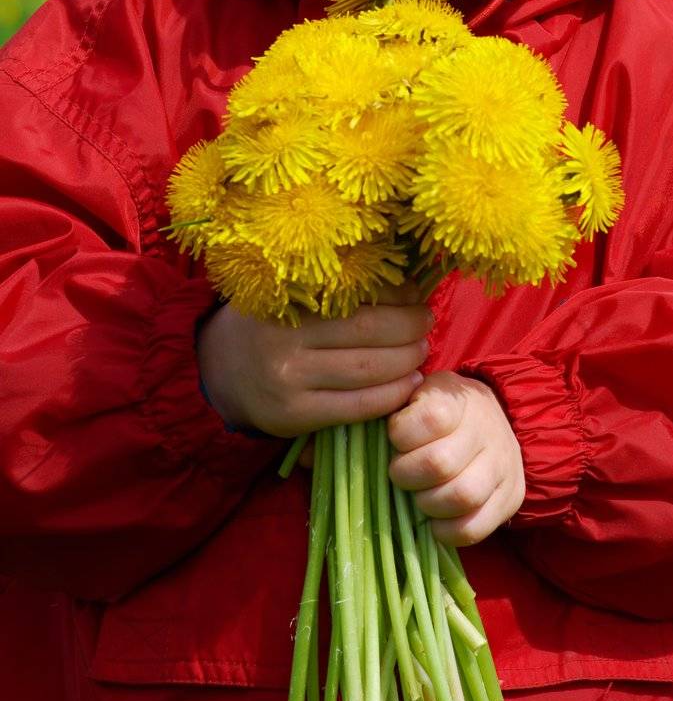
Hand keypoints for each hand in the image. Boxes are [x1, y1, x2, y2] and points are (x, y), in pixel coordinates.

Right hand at [197, 282, 431, 437]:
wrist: (218, 370)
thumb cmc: (269, 323)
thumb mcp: (290, 294)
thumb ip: (335, 288)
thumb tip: (406, 284)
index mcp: (287, 300)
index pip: (355, 293)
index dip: (395, 294)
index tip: (416, 293)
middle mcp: (286, 339)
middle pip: (366, 330)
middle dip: (408, 326)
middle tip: (426, 322)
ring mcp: (289, 380)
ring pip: (366, 370)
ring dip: (406, 360)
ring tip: (421, 350)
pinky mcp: (293, 416)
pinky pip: (355, 407)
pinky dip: (389, 396)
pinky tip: (408, 384)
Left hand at [386, 371, 525, 545]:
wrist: (491, 422)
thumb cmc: (440, 413)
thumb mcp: (419, 394)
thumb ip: (395, 405)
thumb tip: (368, 420)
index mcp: (459, 399)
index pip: (430, 418)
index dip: (401, 435)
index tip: (396, 438)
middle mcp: (487, 428)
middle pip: (440, 463)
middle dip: (408, 474)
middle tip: (402, 472)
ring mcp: (503, 464)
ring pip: (461, 496)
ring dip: (427, 503)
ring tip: (421, 495)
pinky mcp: (511, 497)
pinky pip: (474, 527)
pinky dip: (446, 531)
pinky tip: (436, 519)